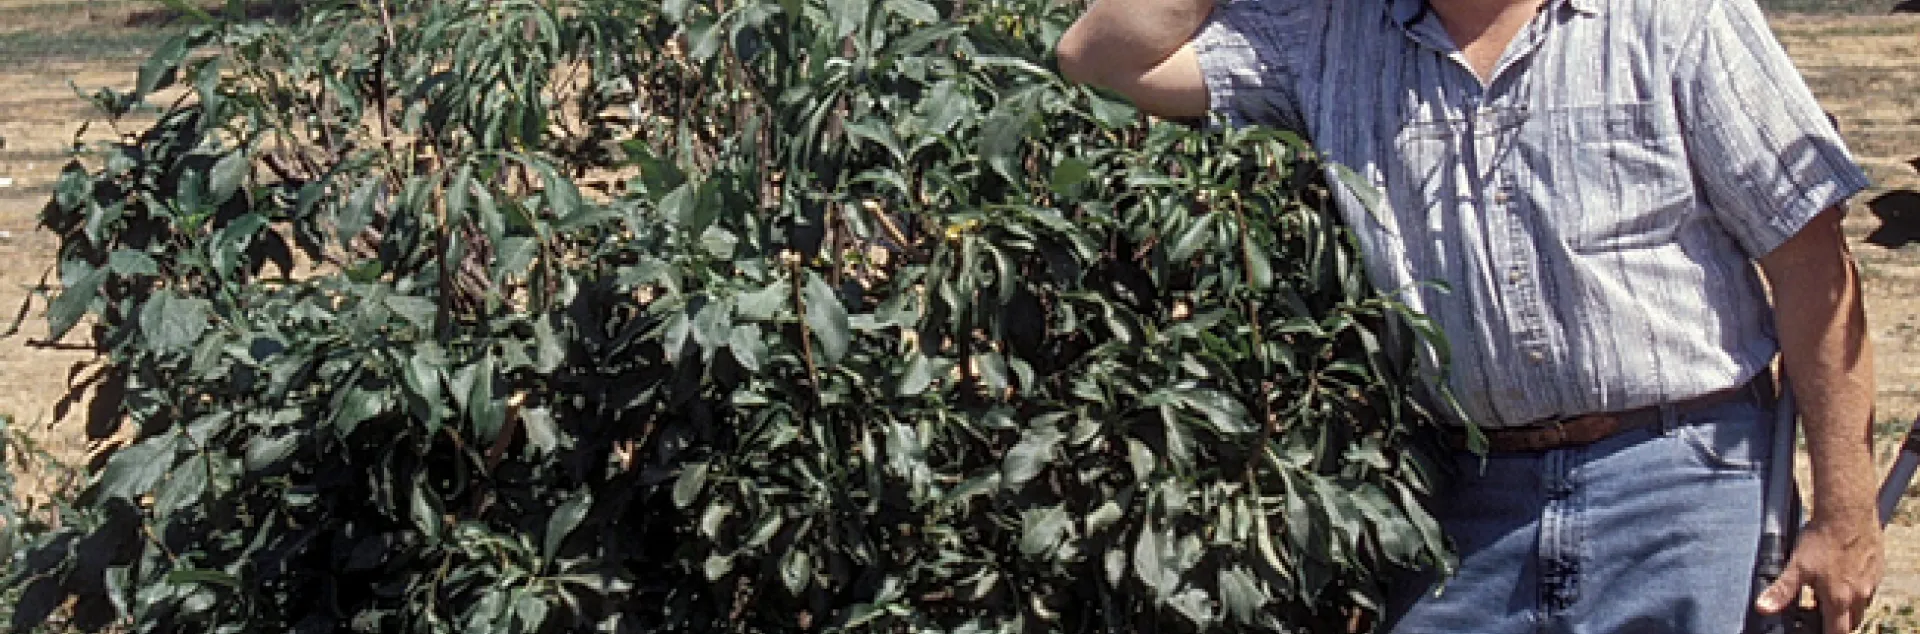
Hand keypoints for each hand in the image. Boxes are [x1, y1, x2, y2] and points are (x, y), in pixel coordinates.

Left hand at [1755, 511, 1883, 632]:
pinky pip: (1869, 588)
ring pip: (1862, 606)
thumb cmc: (1822, 538)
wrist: (1848, 513)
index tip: (1816, 630)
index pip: (1837, 632)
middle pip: (1851, 623)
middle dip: (1837, 624)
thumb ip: (1782, 590)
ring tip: (1829, 595)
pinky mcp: (1877, 569)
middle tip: (1819, 614)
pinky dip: (1857, 589)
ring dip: (1848, 607)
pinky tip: (1842, 576)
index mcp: (1839, 599)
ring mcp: (1871, 582)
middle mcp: (1859, 595)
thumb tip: (1764, 608)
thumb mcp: (1796, 566)